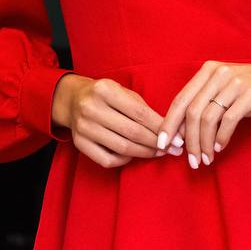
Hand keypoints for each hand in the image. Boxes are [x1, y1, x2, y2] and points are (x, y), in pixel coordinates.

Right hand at [51, 73, 183, 167]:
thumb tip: (172, 131)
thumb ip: (144, 109)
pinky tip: (135, 155)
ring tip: (159, 153)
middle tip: (173, 150)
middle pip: (132, 132)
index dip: (161, 128)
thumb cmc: (107, 96)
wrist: (73, 100)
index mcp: (105, 90)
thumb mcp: (123, 92)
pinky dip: (125, 160)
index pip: (140, 113)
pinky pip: (108, 160)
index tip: (178, 138)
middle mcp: (91, 108)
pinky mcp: (79, 143)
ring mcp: (83, 127)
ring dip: (145, 153)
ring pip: (122, 148)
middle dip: (156, 143)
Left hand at [156, 60, 250, 169]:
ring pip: (208, 118)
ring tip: (205, 159)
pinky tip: (221, 148)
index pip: (180, 99)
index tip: (163, 144)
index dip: (169, 123)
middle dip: (187, 140)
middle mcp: (219, 73)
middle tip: (190, 160)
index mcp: (208, 70)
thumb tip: (182, 132)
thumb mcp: (227, 91)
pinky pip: (229, 120)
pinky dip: (222, 137)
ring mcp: (236, 82)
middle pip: (192, 111)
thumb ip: (206, 104)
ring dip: (204, 143)